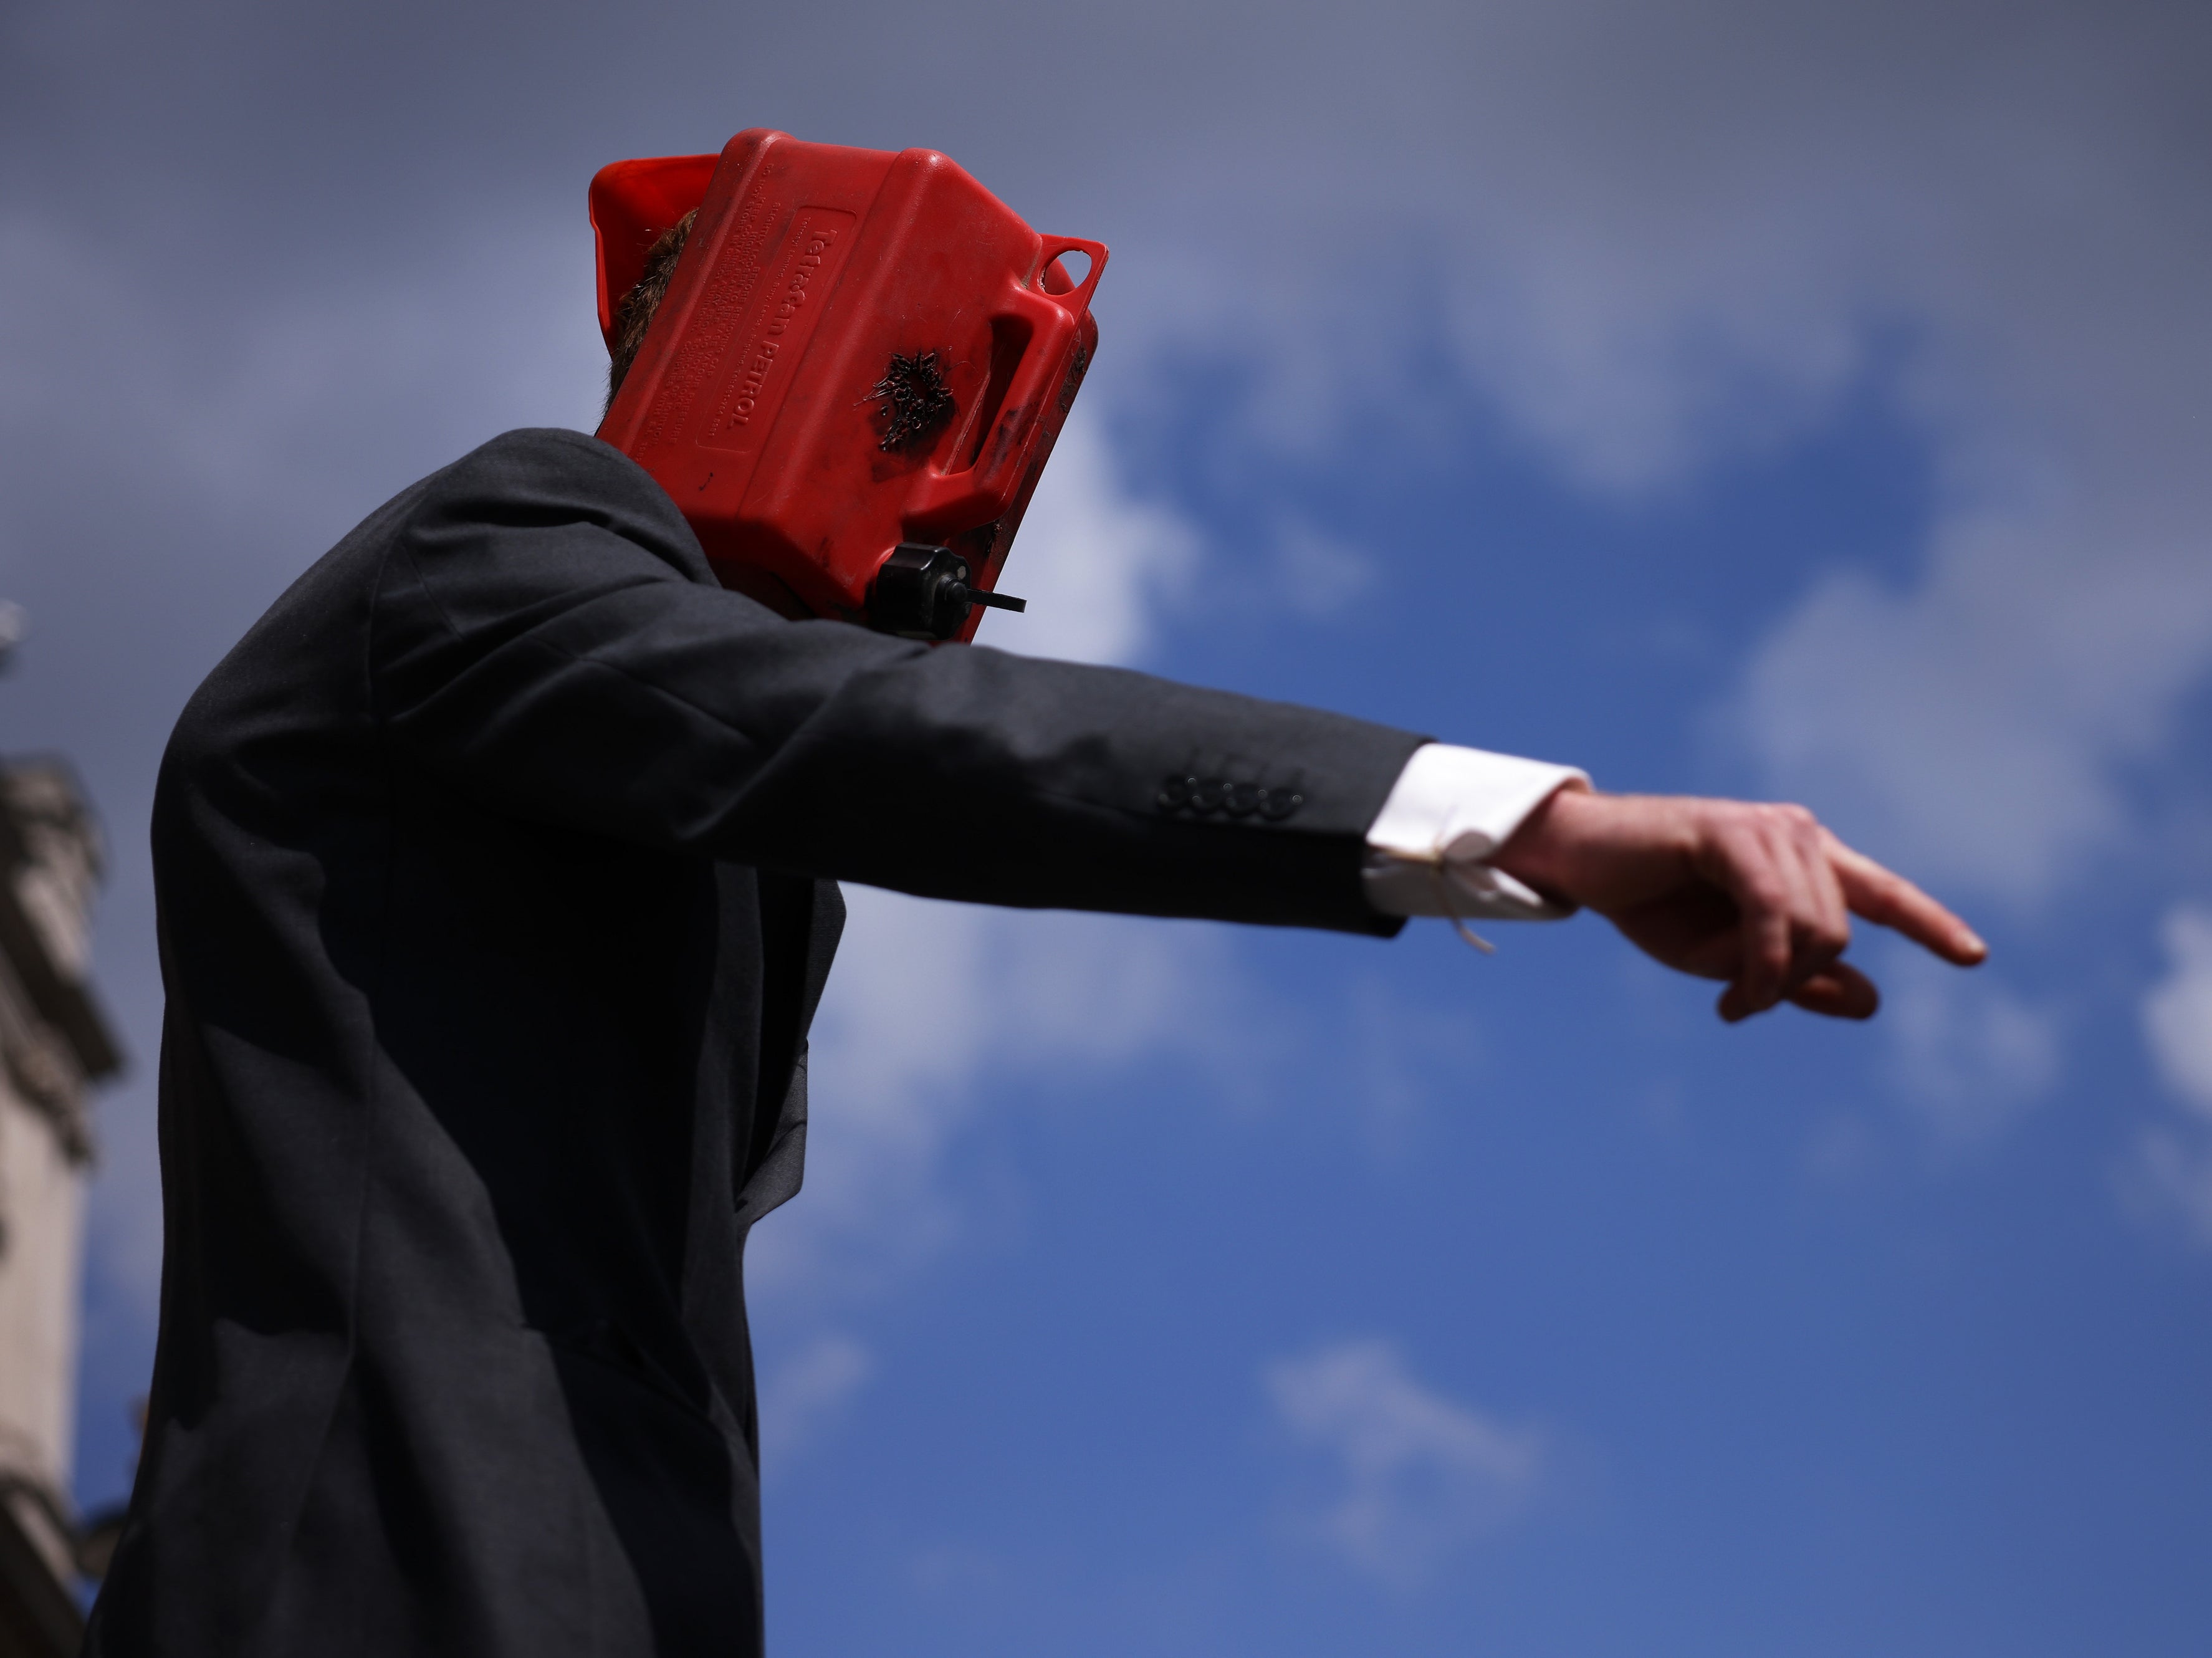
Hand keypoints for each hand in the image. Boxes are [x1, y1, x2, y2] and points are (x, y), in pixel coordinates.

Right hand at [1488, 787, 1985, 1020]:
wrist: (1582, 863)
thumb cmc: (1652, 904)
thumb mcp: (1732, 959)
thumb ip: (1798, 977)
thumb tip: (1872, 1000)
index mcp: (1805, 859)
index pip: (1882, 894)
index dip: (1931, 923)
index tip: (1974, 957)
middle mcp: (1798, 834)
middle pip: (1841, 933)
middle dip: (1795, 984)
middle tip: (1740, 1006)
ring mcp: (1770, 828)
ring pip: (1816, 930)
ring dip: (1773, 982)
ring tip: (1729, 1002)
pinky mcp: (1734, 833)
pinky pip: (1775, 914)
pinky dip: (1761, 966)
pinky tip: (1733, 997)